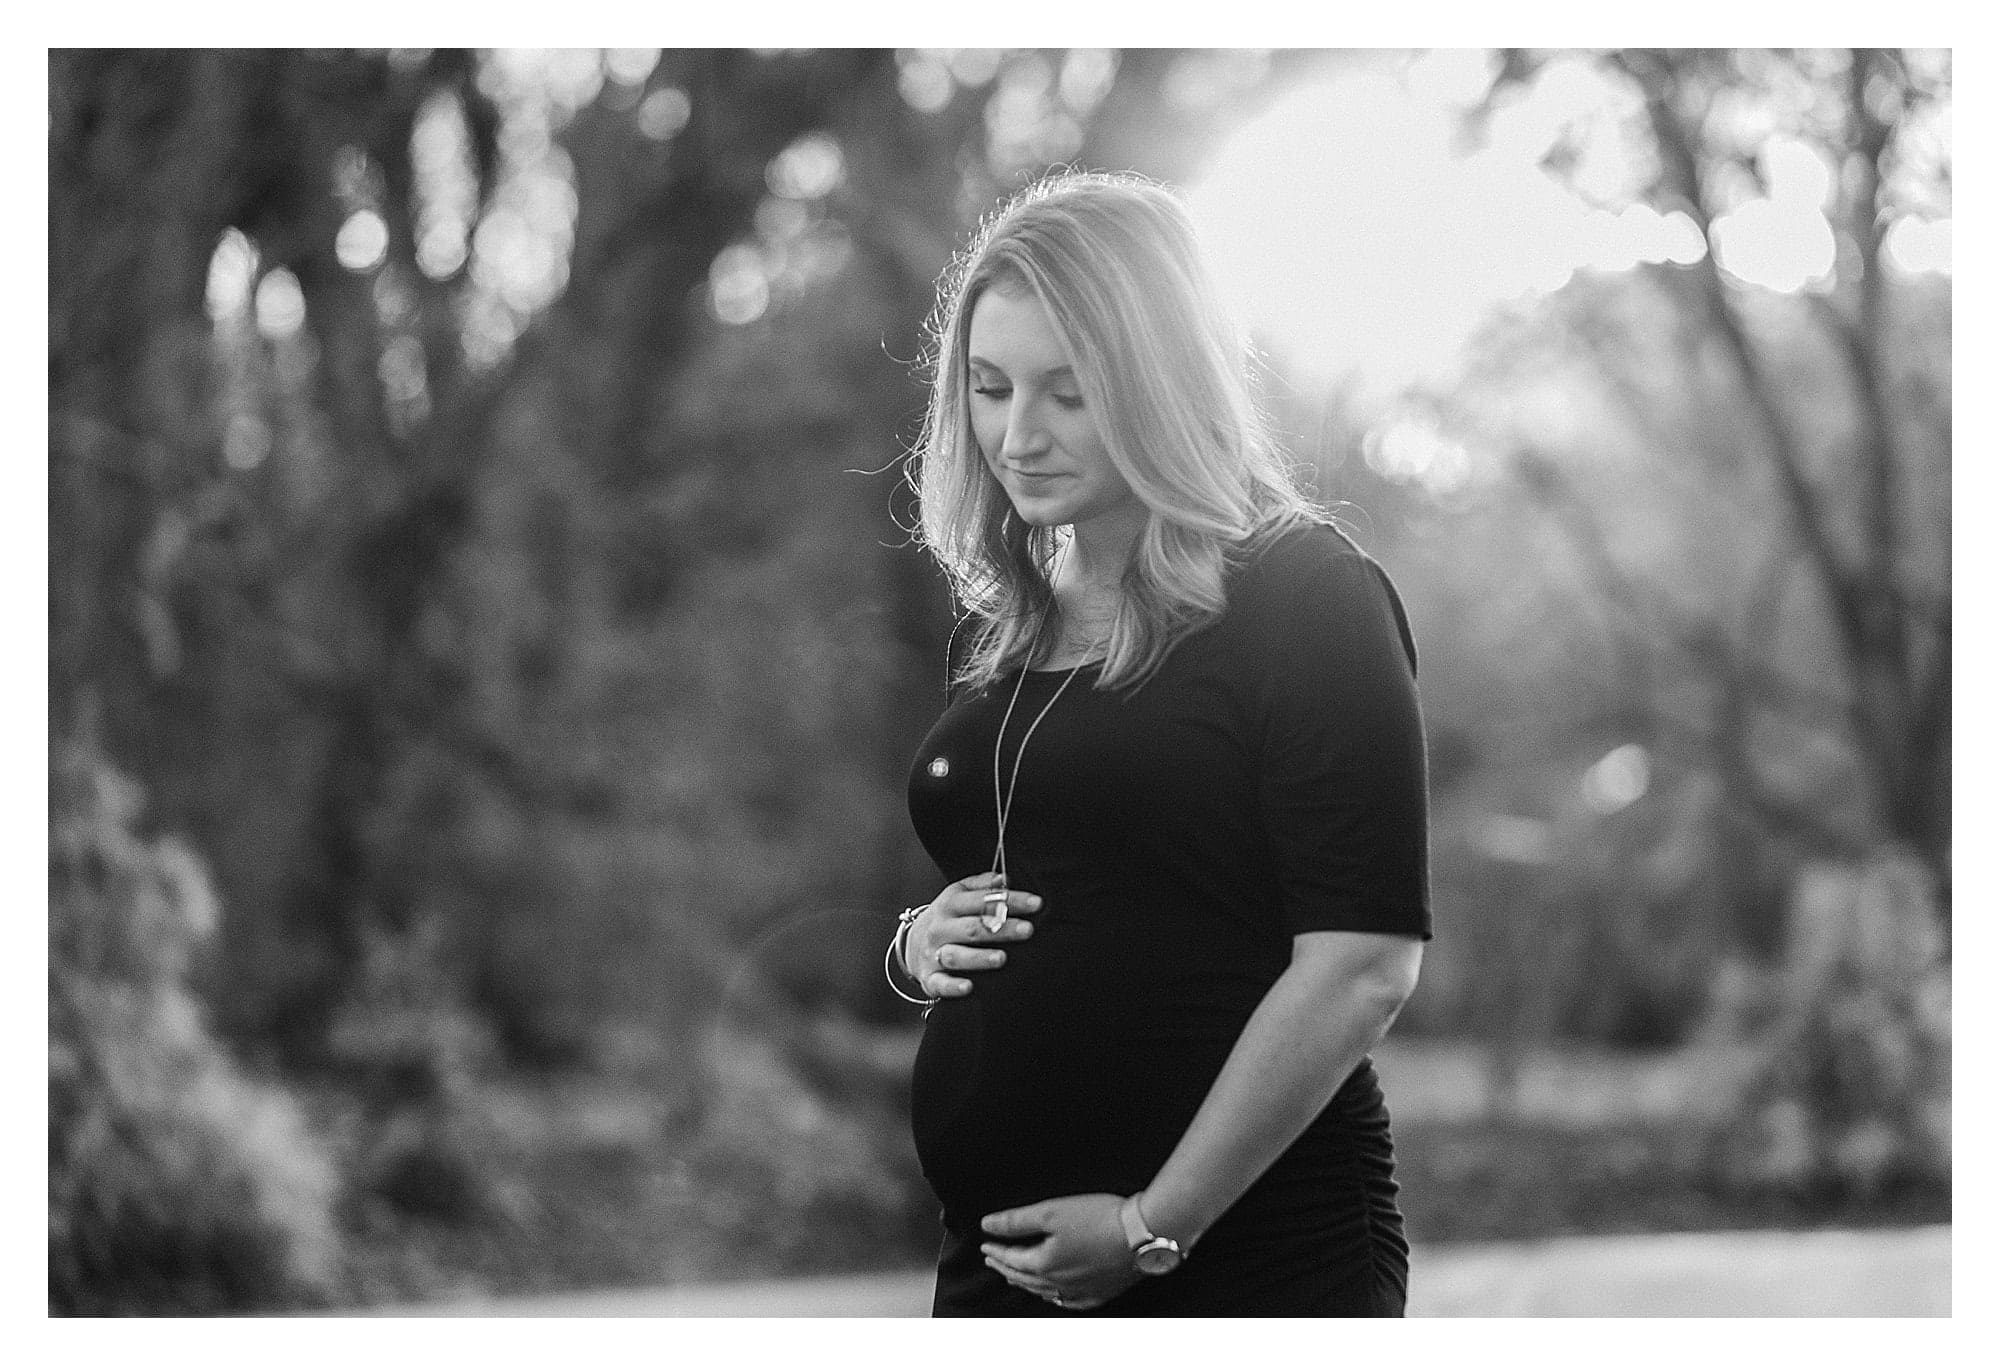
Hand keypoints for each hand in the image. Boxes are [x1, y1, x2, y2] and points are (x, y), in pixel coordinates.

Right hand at [905, 873, 1040, 998]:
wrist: (911, 944)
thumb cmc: (946, 919)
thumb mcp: (958, 895)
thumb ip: (981, 886)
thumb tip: (1004, 878)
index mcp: (950, 905)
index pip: (982, 900)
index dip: (1010, 900)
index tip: (1036, 904)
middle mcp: (941, 929)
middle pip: (972, 928)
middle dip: (1001, 929)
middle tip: (1027, 930)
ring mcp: (933, 954)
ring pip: (956, 956)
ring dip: (979, 958)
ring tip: (1002, 958)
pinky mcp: (930, 979)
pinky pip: (940, 984)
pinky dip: (953, 986)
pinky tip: (969, 987)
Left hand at [979, 1194, 1140, 1310]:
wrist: (1142, 1233)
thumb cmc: (1100, 1220)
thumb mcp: (1050, 1212)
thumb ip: (1016, 1221)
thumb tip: (988, 1224)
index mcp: (1044, 1265)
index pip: (1011, 1259)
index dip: (996, 1250)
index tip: (985, 1244)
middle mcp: (1059, 1284)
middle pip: (1024, 1278)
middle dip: (1006, 1268)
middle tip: (994, 1260)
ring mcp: (1081, 1292)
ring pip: (1044, 1292)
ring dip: (1026, 1283)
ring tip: (1015, 1277)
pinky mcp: (1100, 1293)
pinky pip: (1069, 1302)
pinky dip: (1055, 1298)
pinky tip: (1055, 1296)